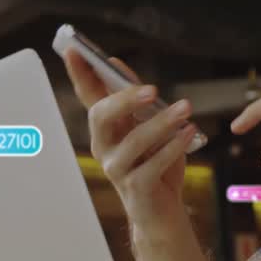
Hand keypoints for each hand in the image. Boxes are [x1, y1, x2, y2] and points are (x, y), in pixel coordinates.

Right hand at [62, 49, 195, 226]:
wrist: (162, 212)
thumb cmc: (155, 164)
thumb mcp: (146, 126)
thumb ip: (135, 98)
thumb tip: (116, 63)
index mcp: (106, 128)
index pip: (88, 95)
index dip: (79, 73)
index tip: (72, 48)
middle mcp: (104, 147)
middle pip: (101, 116)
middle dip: (123, 99)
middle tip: (152, 88)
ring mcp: (116, 169)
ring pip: (132, 141)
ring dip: (161, 122)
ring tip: (185, 108)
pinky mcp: (135, 188)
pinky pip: (153, 164)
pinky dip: (173, 146)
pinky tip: (188, 133)